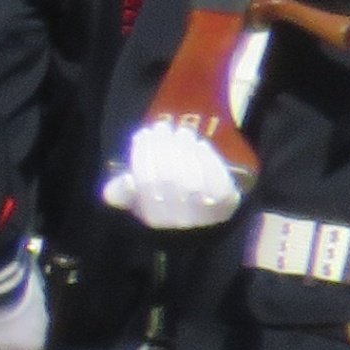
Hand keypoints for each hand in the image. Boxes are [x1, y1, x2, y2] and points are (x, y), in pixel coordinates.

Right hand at [102, 113, 248, 234]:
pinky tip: (199, 144)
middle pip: (170, 178)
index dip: (144, 155)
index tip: (143, 133)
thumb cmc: (162, 206)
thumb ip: (121, 193)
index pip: (146, 183)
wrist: (202, 223)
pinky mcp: (227, 203)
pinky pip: (216, 176)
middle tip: (162, 127)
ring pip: (193, 176)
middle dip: (165, 147)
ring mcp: (206, 214)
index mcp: (154, 219)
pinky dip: (207, 158)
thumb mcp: (134, 203)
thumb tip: (125, 179)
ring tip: (181, 132)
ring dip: (186, 149)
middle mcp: (180, 221)